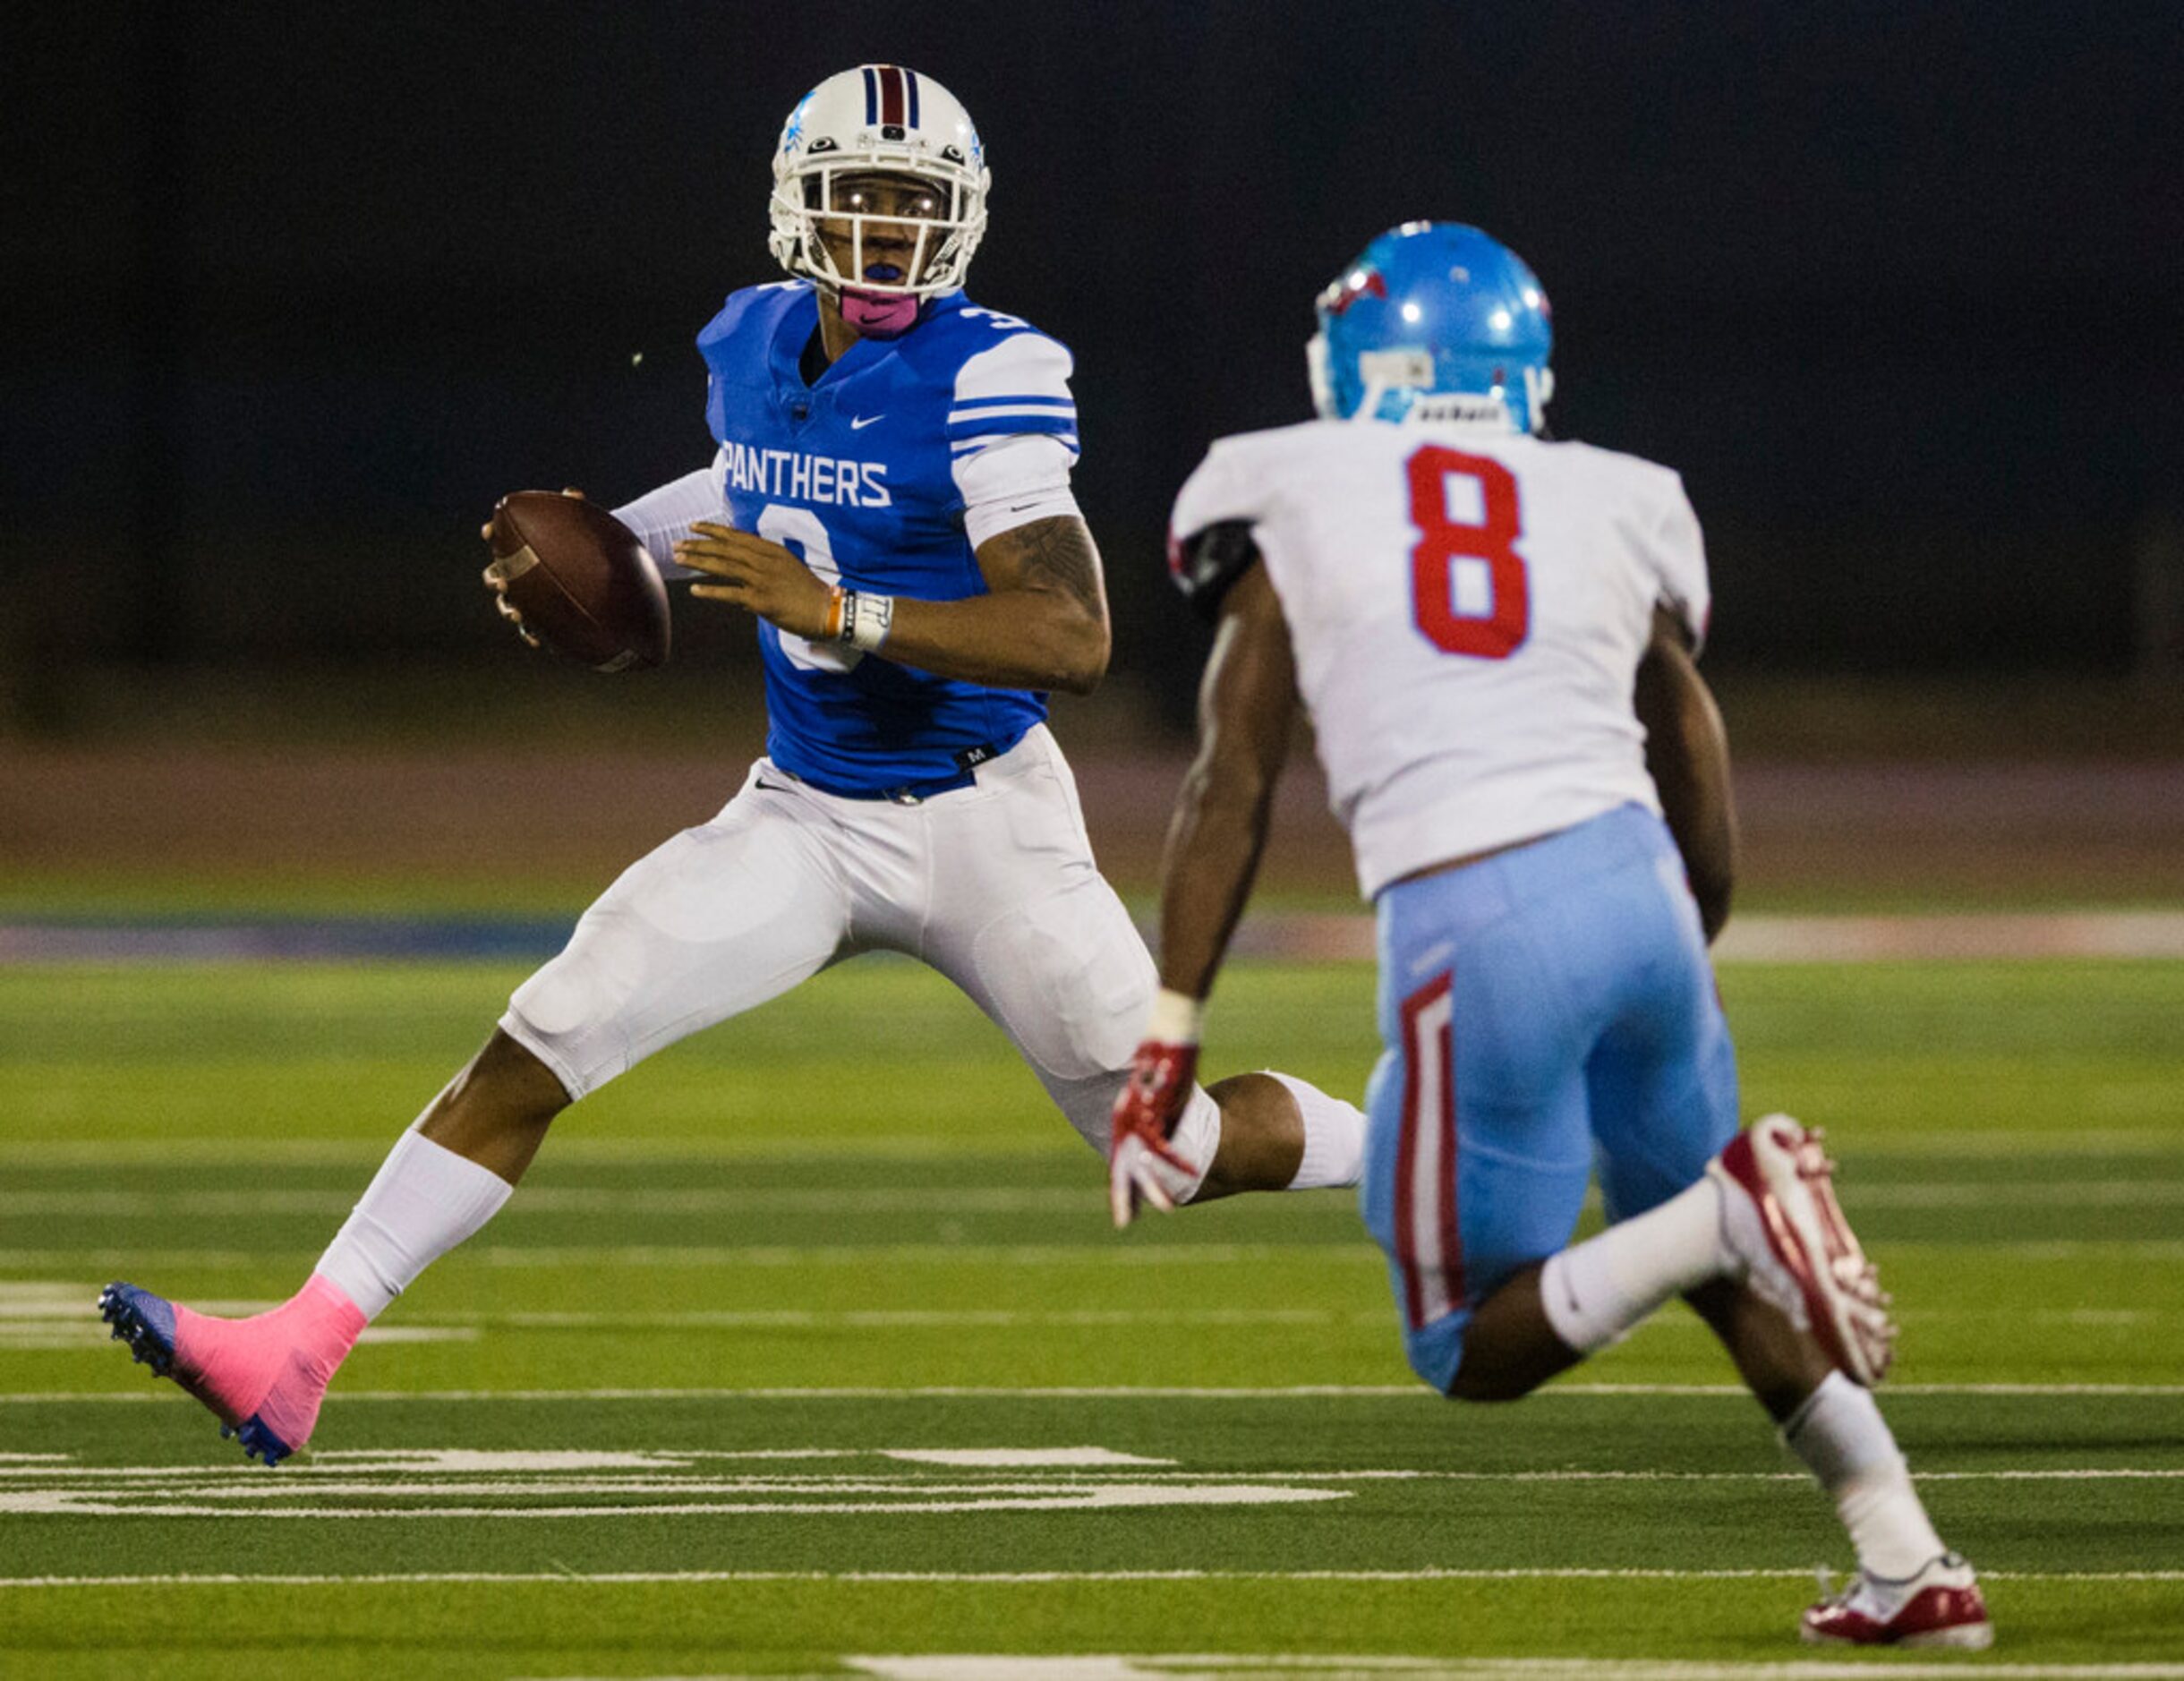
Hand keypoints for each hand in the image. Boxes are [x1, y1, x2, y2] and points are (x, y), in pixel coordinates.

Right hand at [480, 488, 584, 647]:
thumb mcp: (581, 525)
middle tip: (501, 581)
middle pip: (495, 576)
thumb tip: (573, 493)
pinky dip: (532, 636)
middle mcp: (518, 572)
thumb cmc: (583, 542)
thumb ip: (575, 509)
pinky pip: (532, 630)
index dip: (491, 532)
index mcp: (522, 547)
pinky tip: (540, 641)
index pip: (498, 537)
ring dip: (508, 609)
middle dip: (495, 579)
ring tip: (515, 613)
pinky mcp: (541, 618)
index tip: (488, 530)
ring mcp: (527, 596)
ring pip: (508, 605)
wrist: (597, 570)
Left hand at [674, 521, 833, 638]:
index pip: (737, 536)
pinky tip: (694, 589)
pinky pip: (730, 593)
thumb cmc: (809, 593)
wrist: (826, 611)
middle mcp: (765, 561)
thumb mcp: (788, 569)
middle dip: (699, 545)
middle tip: (677, 545)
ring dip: (698, 561)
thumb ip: (766, 566)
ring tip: (679, 560)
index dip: (713, 530)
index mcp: (772, 551)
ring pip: (724, 566)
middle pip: (725, 548)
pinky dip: (710, 591)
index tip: (694, 526)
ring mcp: (763, 580)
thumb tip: (743, 576)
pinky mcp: (761, 600)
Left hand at [1108, 1037, 1201, 1227]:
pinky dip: (1178, 1159)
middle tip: (1123, 1223)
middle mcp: (1125, 1122)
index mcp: (1122, 1118)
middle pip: (1123, 1166)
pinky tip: (1191, 1173)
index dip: (1120, 1182)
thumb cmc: (1158, 1057)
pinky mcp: (1153, 1111)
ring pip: (1143, 1161)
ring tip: (1164, 1209)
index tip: (1124, 1206)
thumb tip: (1162, 1115)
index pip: (1118, 1157)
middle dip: (1124, 1196)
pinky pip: (1164, 1142)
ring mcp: (1137, 1117)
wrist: (1161, 1036)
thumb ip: (1155, 1105)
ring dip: (1154, 1187)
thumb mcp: (1152, 1087)